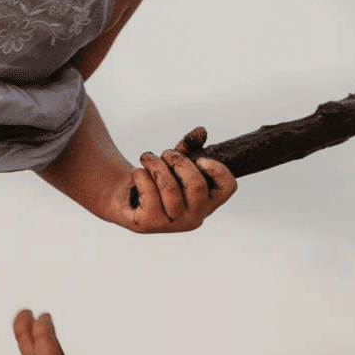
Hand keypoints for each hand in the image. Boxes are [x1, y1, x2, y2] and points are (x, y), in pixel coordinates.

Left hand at [121, 139, 235, 234]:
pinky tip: (137, 174)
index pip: (227, 187)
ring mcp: (172, 224)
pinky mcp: (148, 224)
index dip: (217, 170)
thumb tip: (201, 131)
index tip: (200, 158)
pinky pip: (148, 191)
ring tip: (147, 158)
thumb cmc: (158, 179)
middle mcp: (194, 218)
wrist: (126, 197)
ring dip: (155, 164)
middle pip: (196, 185)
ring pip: (169, 187)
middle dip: (179, 161)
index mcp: (208, 202)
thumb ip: (190, 146)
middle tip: (166, 154)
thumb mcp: (176, 162)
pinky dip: (140, 174)